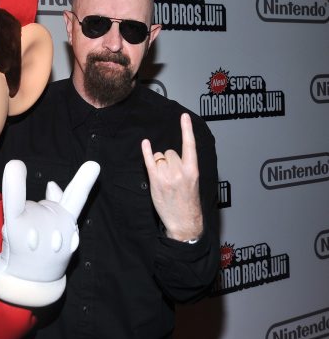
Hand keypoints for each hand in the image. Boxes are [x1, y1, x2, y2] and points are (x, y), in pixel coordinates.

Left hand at [0, 159, 98, 306]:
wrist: (29, 282)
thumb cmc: (45, 251)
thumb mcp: (58, 229)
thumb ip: (60, 203)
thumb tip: (53, 184)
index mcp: (69, 226)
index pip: (77, 199)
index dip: (85, 182)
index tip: (94, 164)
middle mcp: (55, 229)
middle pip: (46, 204)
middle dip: (37, 218)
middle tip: (37, 242)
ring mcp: (35, 229)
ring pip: (30, 205)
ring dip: (25, 220)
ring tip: (26, 244)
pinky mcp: (15, 230)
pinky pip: (14, 201)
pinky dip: (14, 184)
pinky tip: (16, 166)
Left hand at [141, 113, 202, 241]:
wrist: (184, 221)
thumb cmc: (189, 202)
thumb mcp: (193, 182)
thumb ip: (186, 167)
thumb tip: (173, 156)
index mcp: (192, 170)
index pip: (190, 145)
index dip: (187, 129)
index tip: (184, 117)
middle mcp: (180, 171)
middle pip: (169, 152)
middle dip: (168, 160)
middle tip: (171, 176)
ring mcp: (167, 176)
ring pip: (160, 157)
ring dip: (159, 164)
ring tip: (165, 179)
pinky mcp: (156, 181)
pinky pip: (149, 161)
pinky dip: (146, 151)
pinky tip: (145, 143)